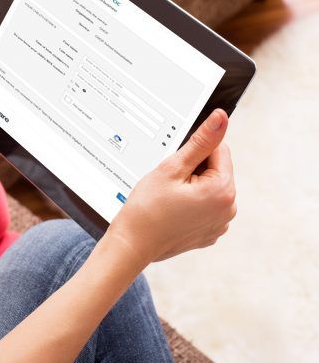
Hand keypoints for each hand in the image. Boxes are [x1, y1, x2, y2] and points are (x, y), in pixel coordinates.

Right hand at [107, 109, 236, 263]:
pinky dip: (191, 205)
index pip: (218, 150)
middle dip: (193, 171)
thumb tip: (221, 118)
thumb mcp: (172, 168)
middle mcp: (228, 208)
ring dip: (192, 188)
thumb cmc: (147, 208)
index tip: (175, 171)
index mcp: (222, 190)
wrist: (132, 244)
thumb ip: (201, 141)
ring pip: (209, 188)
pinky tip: (173, 212)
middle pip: (215, 170)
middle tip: (169, 187)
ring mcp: (220, 223)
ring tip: (169, 200)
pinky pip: (205, 207)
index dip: (193, 154)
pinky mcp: (210, 233)